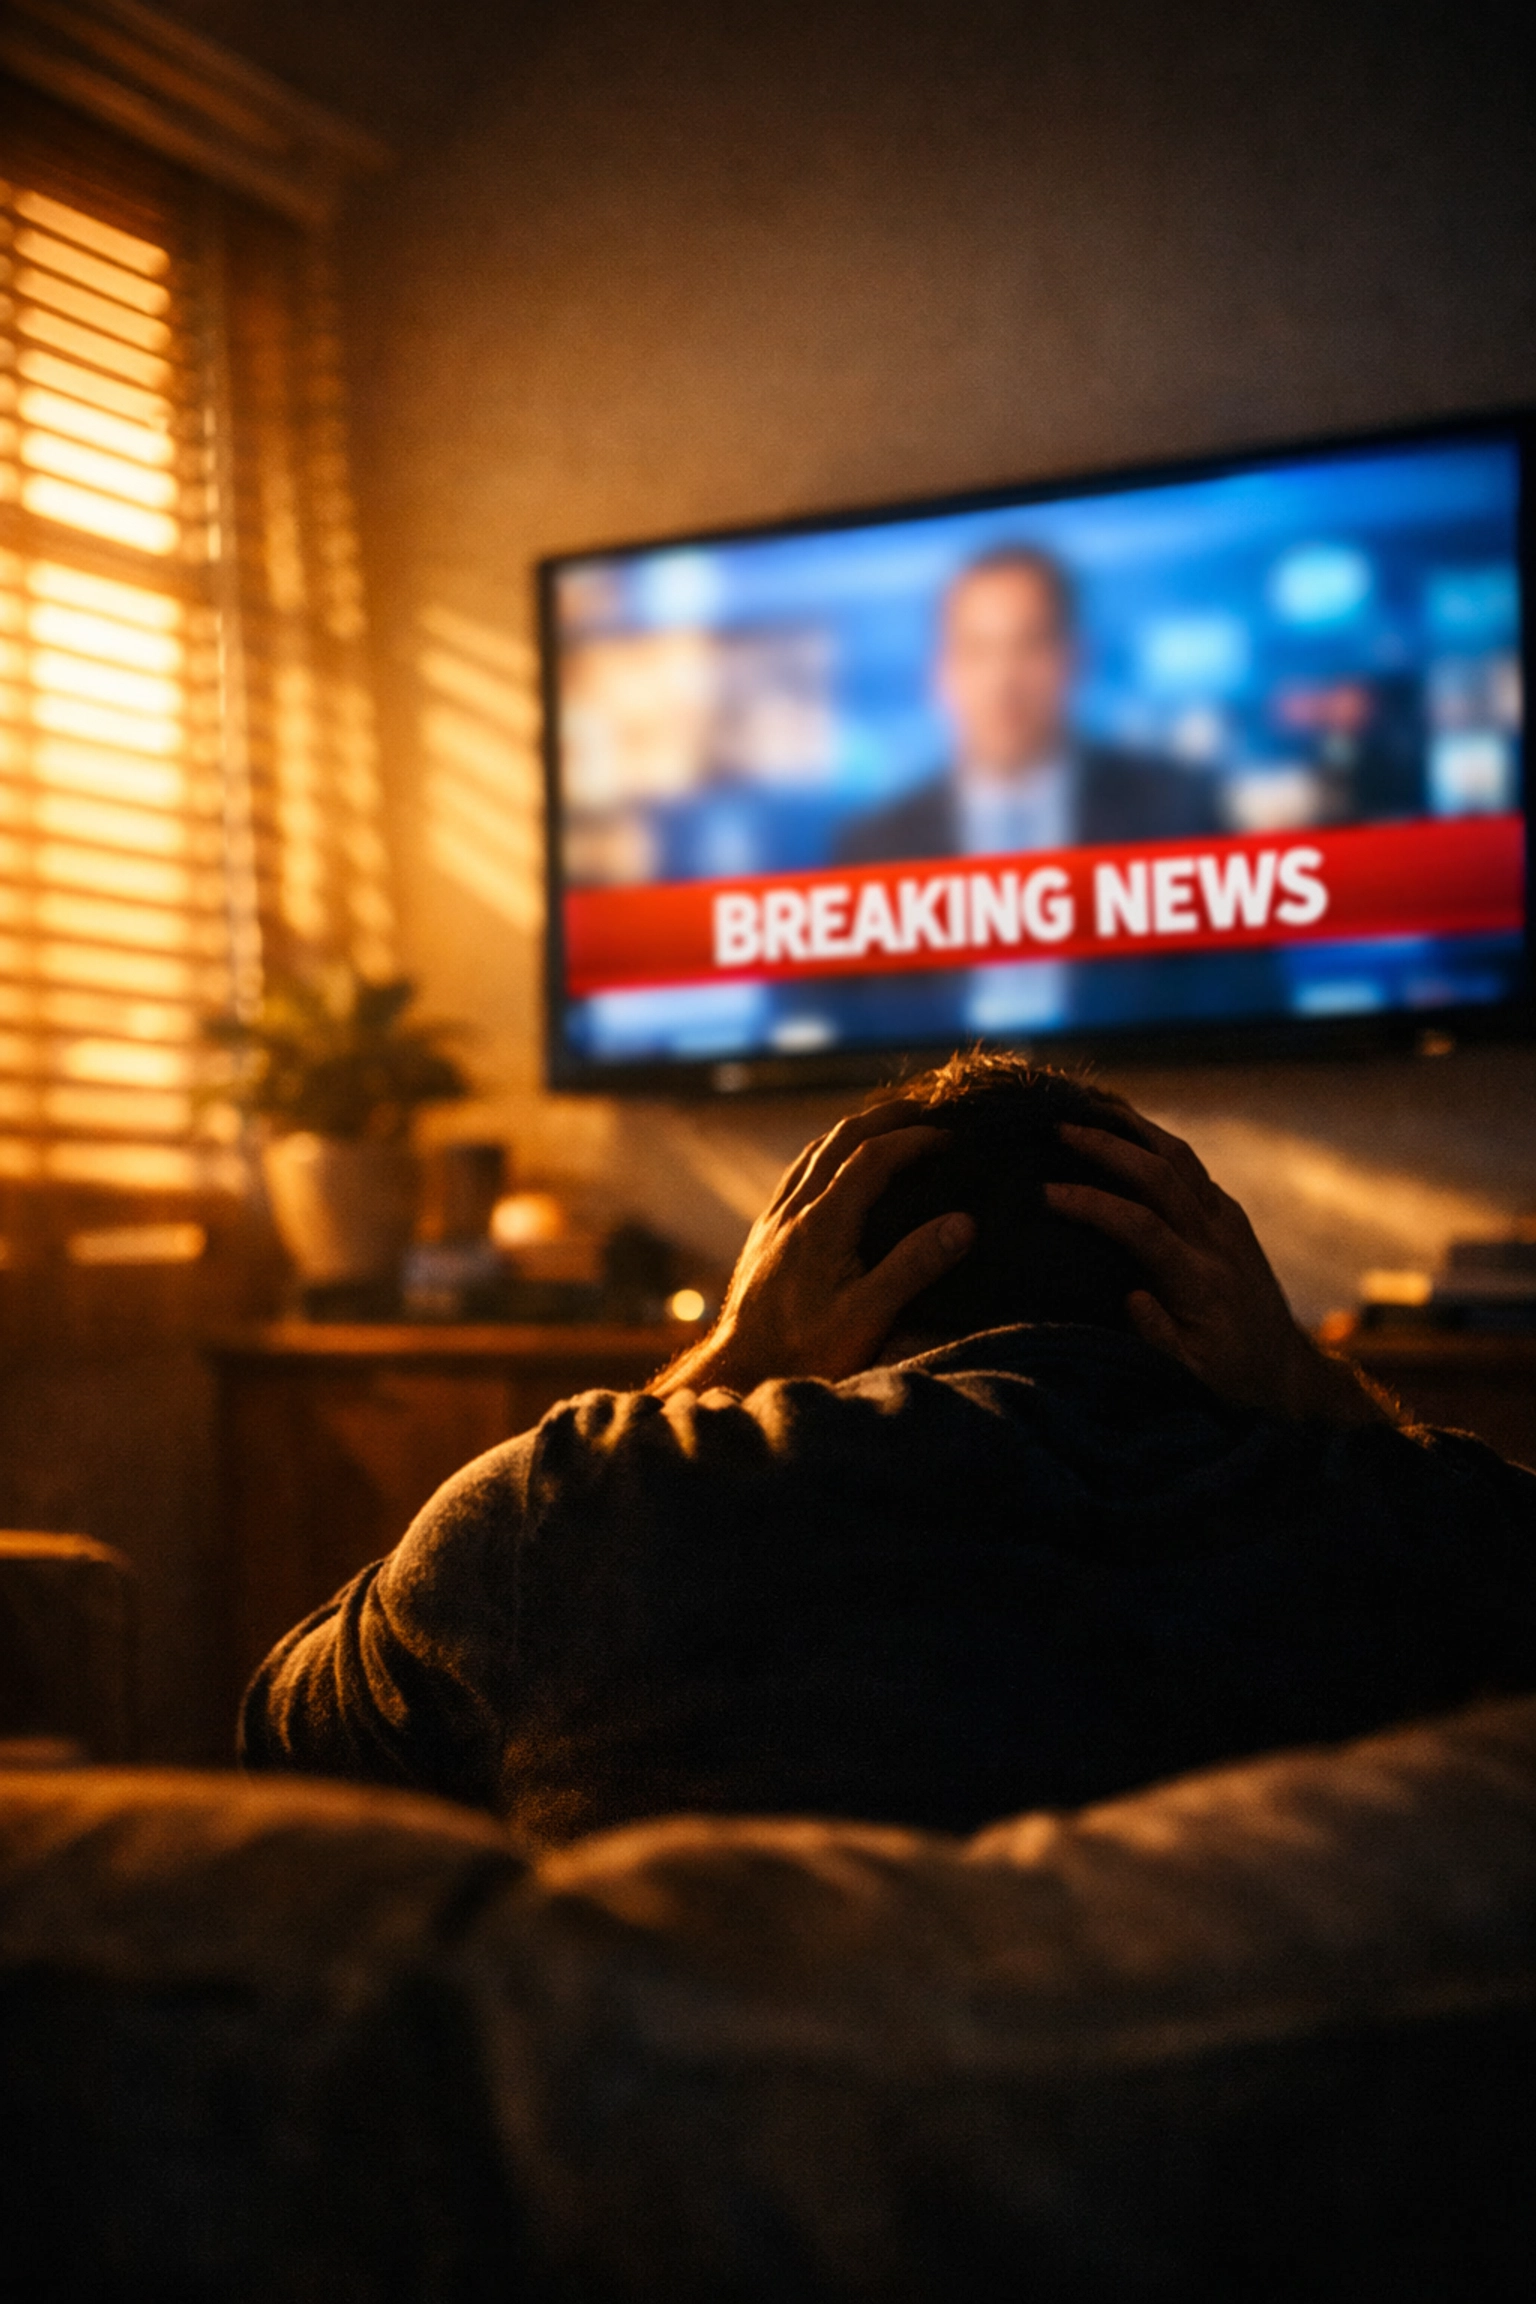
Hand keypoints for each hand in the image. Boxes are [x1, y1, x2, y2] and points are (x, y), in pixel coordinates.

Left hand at [649, 1103, 973, 1396]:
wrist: (739, 1370)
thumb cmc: (806, 1349)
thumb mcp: (869, 1315)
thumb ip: (915, 1266)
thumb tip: (963, 1222)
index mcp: (822, 1222)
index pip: (872, 1157)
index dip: (913, 1138)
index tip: (950, 1135)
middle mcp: (794, 1210)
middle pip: (839, 1139)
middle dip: (884, 1117)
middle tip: (924, 1108)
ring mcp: (774, 1220)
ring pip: (812, 1153)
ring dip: (852, 1131)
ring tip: (886, 1127)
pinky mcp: (763, 1236)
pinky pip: (795, 1176)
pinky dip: (824, 1155)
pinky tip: (832, 1168)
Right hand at [1045, 1112, 1392, 1427]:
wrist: (1288, 1371)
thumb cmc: (1231, 1378)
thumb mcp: (1191, 1377)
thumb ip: (1159, 1338)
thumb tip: (1131, 1296)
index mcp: (1202, 1281)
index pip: (1141, 1227)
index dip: (1091, 1204)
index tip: (1044, 1194)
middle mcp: (1218, 1240)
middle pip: (1161, 1175)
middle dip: (1106, 1146)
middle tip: (1057, 1127)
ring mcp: (1228, 1222)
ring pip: (1180, 1158)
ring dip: (1133, 1126)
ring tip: (1087, 1104)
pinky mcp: (1230, 1216)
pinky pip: (1190, 1165)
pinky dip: (1153, 1140)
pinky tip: (1123, 1127)